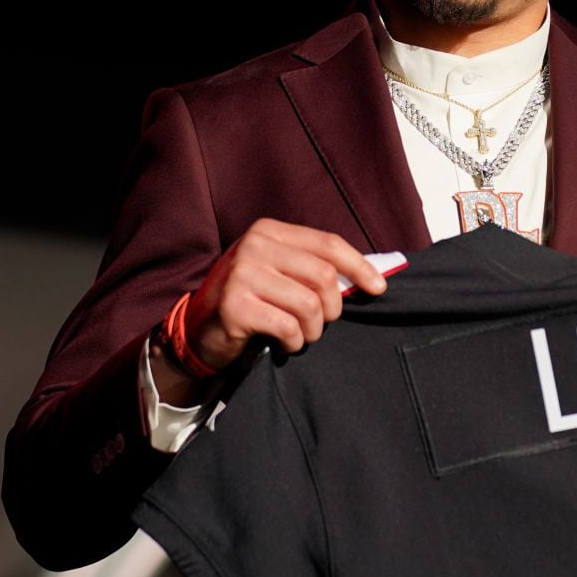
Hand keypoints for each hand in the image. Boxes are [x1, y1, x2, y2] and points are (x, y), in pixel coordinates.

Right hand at [178, 219, 388, 379]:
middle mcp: (254, 246)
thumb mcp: (278, 272)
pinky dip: (294, 342)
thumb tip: (371, 277)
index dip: (359, 267)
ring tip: (301, 335)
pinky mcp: (235, 306)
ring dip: (313, 330)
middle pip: (324, 276)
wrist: (198, 329)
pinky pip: (288, 327)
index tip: (379, 288)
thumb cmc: (249, 300)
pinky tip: (284, 344)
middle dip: (332, 308)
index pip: (328, 244)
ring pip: (309, 305)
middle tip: (322, 323)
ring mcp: (242, 275)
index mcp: (269, 232)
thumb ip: (313, 267)